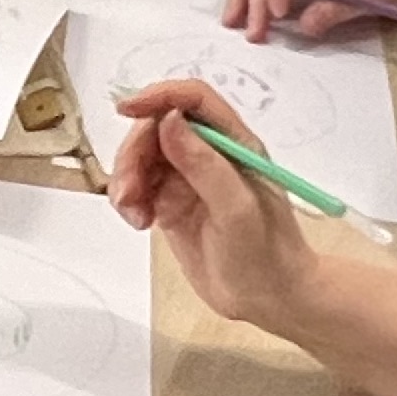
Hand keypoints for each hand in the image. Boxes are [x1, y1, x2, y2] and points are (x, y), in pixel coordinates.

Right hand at [107, 78, 318, 329]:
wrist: (269, 299)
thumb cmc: (265, 254)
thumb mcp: (236, 209)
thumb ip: (204, 164)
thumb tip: (168, 119)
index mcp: (235, 143)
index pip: (194, 99)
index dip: (160, 96)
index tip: (127, 110)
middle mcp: (210, 153)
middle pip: (157, 127)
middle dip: (134, 153)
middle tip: (127, 194)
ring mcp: (189, 178)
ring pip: (142, 157)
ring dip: (127, 179)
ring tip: (134, 216)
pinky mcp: (172, 203)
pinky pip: (138, 186)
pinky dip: (129, 200)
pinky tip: (139, 224)